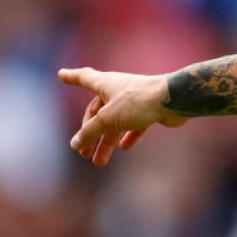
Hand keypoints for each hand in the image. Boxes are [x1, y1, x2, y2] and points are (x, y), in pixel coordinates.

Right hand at [59, 67, 188, 165]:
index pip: (84, 78)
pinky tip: (125, 148)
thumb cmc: (138, 102)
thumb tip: (75, 144)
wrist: (174, 100)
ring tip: (99, 162)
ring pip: (115, 122)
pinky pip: (135, 125)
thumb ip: (90, 132)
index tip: (62, 74)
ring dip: (107, 142)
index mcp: (106, 84)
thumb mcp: (107, 119)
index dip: (72, 77)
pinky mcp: (150, 110)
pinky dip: (128, 136)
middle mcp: (119, 90)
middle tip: (84, 154)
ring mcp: (135, 100)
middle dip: (90, 133)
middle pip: (98, 112)